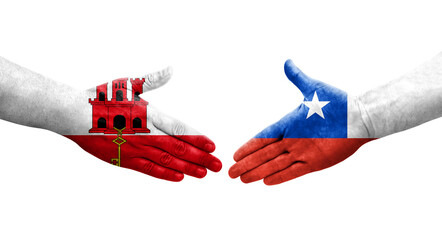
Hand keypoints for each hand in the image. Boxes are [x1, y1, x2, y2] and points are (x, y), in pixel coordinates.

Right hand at [64, 67, 221, 181]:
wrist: (72, 114)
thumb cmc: (102, 97)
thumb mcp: (128, 84)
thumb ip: (153, 79)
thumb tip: (171, 69)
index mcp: (148, 114)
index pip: (179, 129)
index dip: (197, 138)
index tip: (213, 145)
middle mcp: (145, 133)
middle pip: (179, 148)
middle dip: (201, 157)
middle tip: (218, 165)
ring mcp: (135, 148)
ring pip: (167, 161)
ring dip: (188, 167)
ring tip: (205, 173)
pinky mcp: (124, 159)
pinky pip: (149, 169)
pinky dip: (166, 174)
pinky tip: (180, 177)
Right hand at [229, 60, 372, 184]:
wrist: (360, 118)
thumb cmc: (338, 103)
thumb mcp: (313, 89)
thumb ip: (298, 78)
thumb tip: (287, 62)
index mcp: (289, 124)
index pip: (263, 137)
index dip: (248, 146)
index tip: (235, 154)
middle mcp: (292, 140)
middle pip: (264, 154)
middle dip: (246, 163)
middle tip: (230, 172)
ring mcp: (303, 153)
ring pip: (274, 164)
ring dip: (258, 172)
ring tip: (242, 180)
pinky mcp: (315, 163)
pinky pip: (293, 172)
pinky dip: (280, 177)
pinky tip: (266, 182)